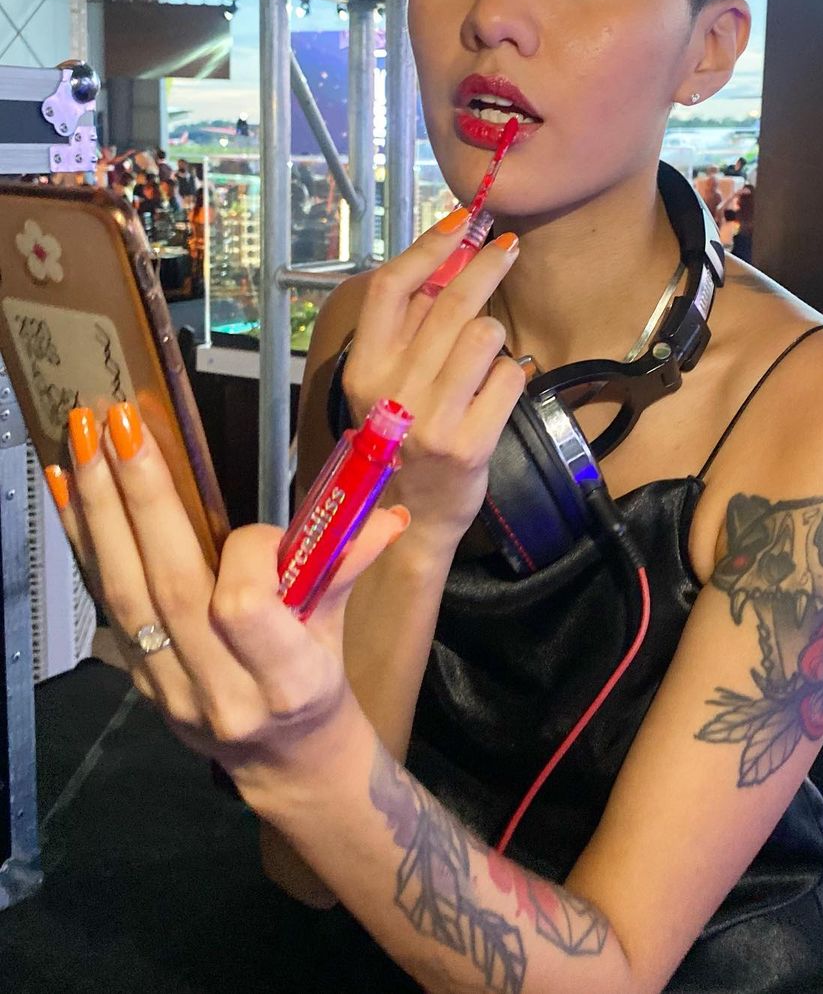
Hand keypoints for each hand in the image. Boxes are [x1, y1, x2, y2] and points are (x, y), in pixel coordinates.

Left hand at [47, 402, 408, 797]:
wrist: (287, 763)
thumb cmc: (318, 685)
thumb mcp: (339, 628)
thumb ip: (349, 564)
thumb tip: (388, 514)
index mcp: (283, 680)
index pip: (242, 607)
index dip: (246, 552)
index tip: (263, 530)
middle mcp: (218, 691)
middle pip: (168, 587)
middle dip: (143, 500)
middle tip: (121, 427)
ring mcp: (168, 688)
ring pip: (123, 593)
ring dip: (98, 512)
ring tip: (81, 443)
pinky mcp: (136, 677)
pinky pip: (105, 603)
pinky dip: (84, 542)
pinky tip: (65, 489)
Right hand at [340, 211, 526, 551]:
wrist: (411, 518)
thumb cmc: (401, 438)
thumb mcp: (385, 383)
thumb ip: (408, 329)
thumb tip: (446, 261)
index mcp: (363, 369)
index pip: (391, 289)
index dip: (429, 247)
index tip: (461, 222)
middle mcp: (391, 392)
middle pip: (448, 303)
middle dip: (486, 265)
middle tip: (507, 247)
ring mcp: (431, 420)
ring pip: (485, 335)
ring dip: (495, 335)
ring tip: (485, 357)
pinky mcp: (470, 444)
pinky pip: (510, 376)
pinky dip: (512, 374)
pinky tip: (497, 391)